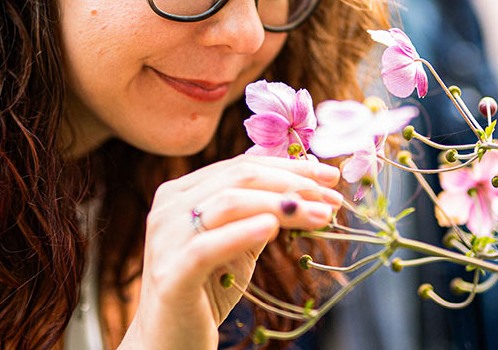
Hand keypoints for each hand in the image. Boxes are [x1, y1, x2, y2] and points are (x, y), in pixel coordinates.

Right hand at [120, 154, 341, 349]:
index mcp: (180, 193)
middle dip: (291, 183)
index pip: (239, 166)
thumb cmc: (205, 290)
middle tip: (332, 197)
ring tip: (320, 215)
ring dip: (281, 205)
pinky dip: (242, 233)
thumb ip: (259, 213)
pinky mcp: (170, 275)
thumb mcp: (237, 244)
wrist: (168, 343)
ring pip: (227, 203)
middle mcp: (168, 209)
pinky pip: (207, 247)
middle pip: (237, 178)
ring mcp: (165, 240)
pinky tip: (272, 228)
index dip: (288, 167)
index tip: (329, 177)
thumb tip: (308, 188)